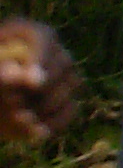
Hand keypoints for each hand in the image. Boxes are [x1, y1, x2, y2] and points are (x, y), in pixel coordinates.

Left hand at [0, 19, 77, 143]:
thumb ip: (0, 71)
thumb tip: (21, 77)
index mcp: (24, 35)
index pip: (42, 37)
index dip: (41, 58)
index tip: (34, 84)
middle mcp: (49, 51)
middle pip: (63, 63)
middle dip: (41, 89)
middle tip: (15, 104)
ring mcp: (60, 76)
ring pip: (70, 88)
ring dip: (44, 107)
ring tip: (17, 118)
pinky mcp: (63, 101)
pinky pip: (70, 110)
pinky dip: (54, 123)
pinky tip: (35, 132)